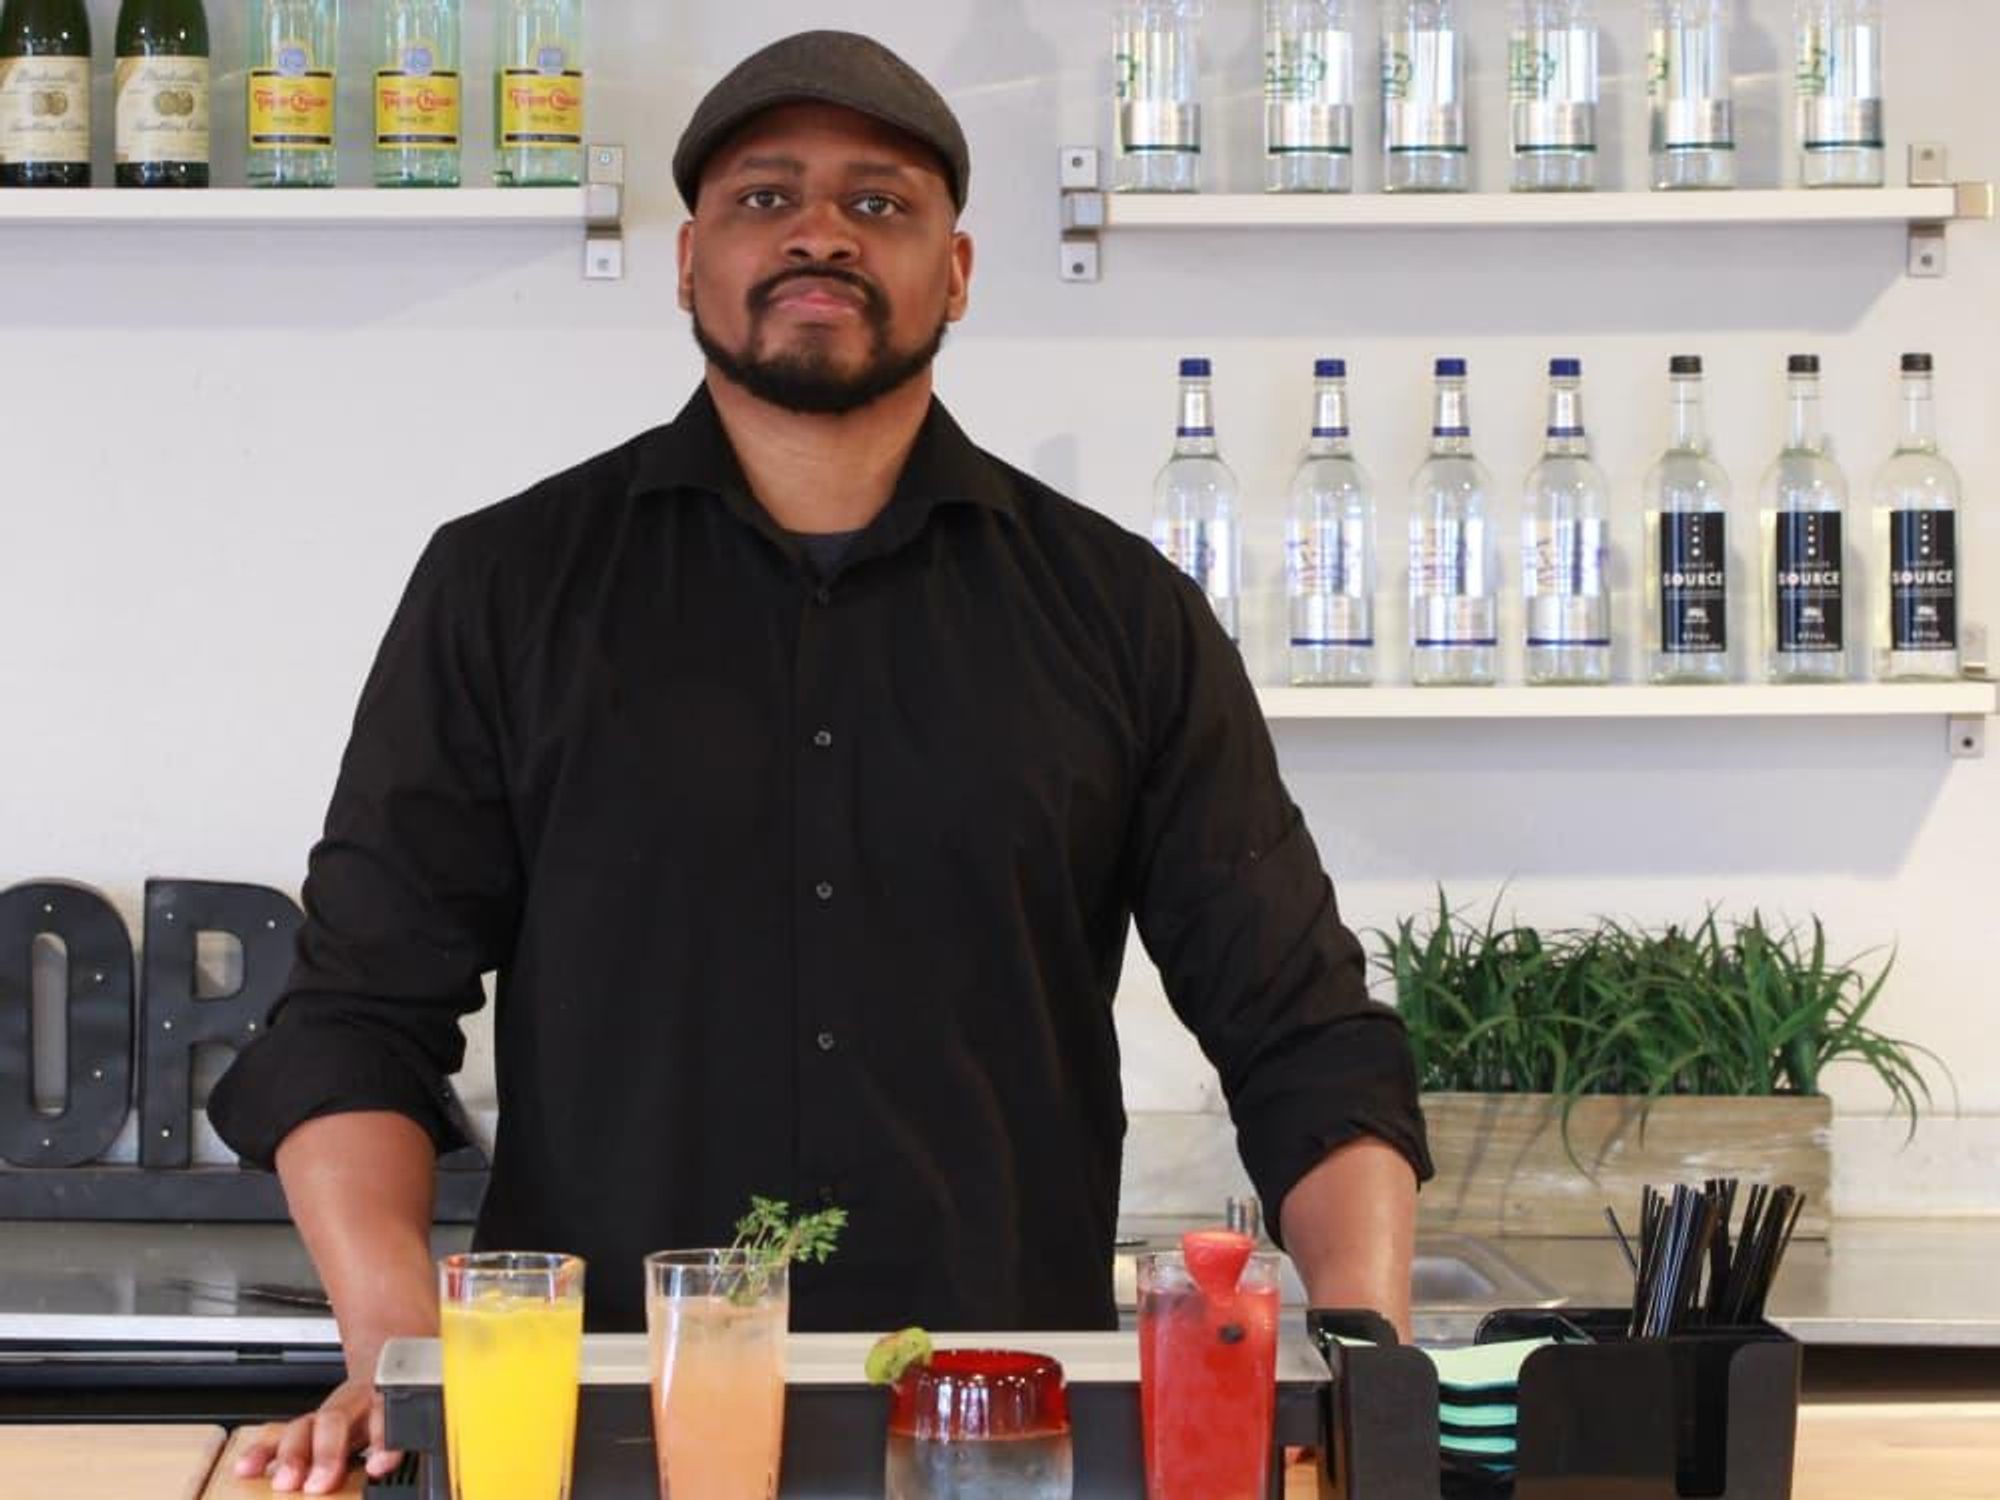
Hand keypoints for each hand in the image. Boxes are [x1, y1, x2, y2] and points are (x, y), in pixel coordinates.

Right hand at [232, 1377, 399, 1493]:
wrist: (387, 1364)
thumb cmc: (396, 1402)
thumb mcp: (412, 1415)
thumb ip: (407, 1435)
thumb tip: (401, 1461)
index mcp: (389, 1401)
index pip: (389, 1418)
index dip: (384, 1442)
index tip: (379, 1466)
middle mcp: (355, 1404)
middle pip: (336, 1420)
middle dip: (325, 1453)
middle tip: (319, 1484)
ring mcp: (327, 1413)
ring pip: (305, 1426)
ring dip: (292, 1455)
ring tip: (284, 1481)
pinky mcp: (306, 1425)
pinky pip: (278, 1436)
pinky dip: (263, 1453)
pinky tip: (248, 1467)